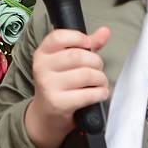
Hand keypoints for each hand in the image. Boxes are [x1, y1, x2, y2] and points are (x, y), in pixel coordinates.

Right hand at [24, 26, 110, 147]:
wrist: (45, 116)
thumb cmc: (59, 85)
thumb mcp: (66, 63)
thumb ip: (85, 46)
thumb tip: (105, 31)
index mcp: (42, 53)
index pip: (59, 36)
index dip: (79, 38)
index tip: (89, 45)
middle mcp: (42, 68)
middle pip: (78, 56)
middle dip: (96, 62)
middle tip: (97, 69)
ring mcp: (49, 86)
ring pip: (86, 74)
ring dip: (100, 79)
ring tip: (99, 83)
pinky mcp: (59, 103)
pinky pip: (89, 94)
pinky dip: (100, 93)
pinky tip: (99, 93)